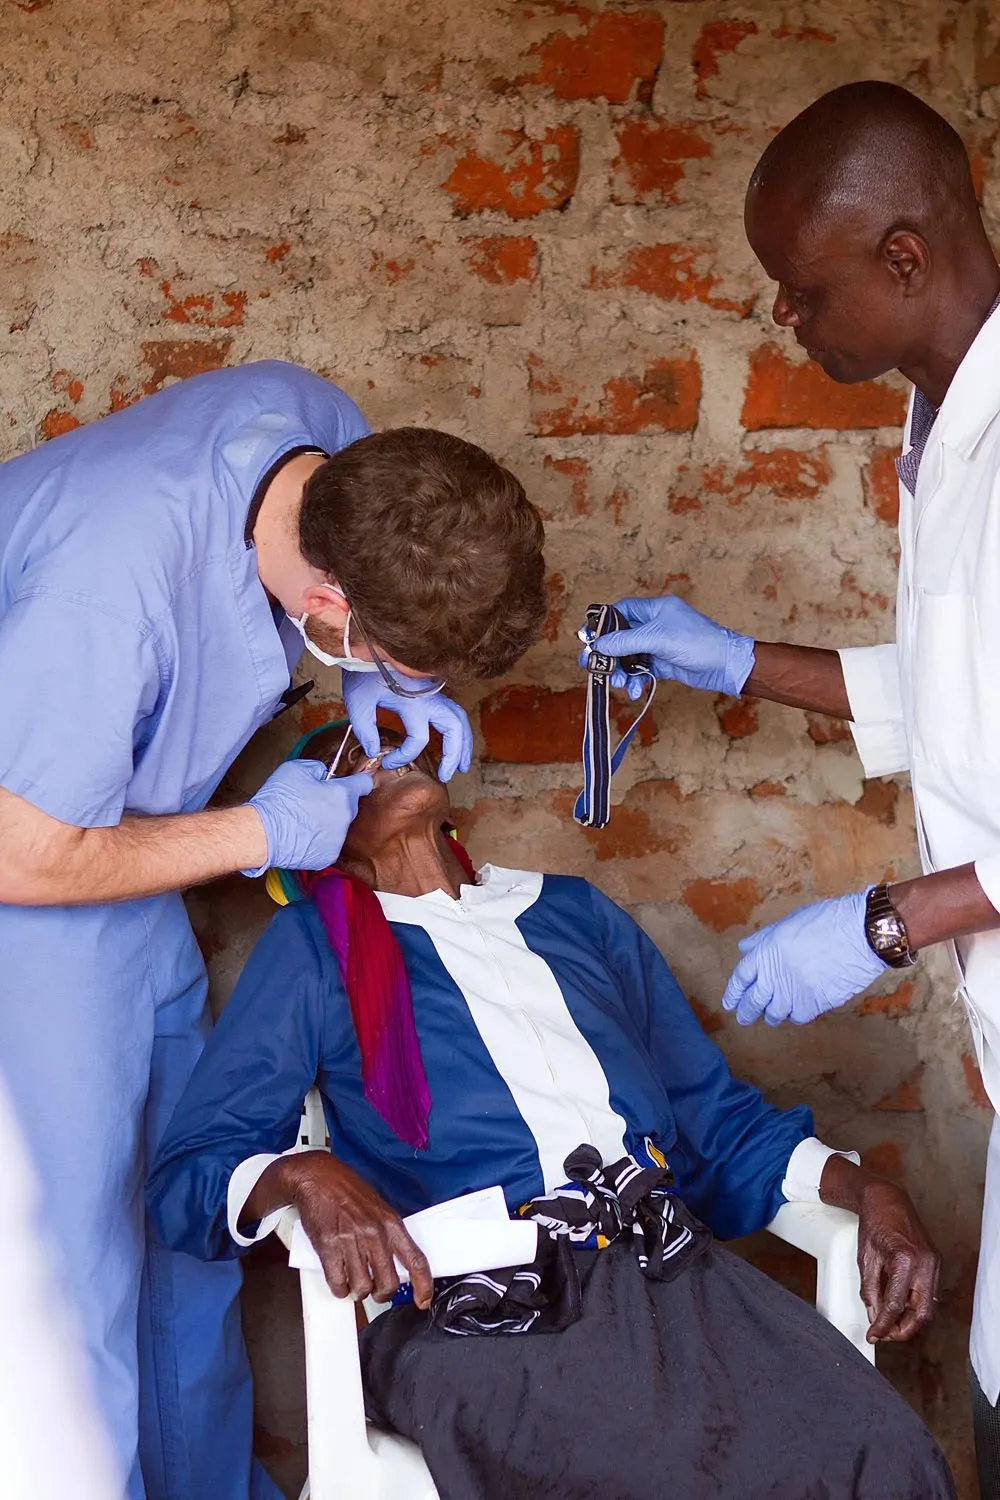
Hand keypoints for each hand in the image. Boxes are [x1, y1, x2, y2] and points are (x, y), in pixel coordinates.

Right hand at [245, 761, 371, 873]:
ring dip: (326, 822)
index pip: (364, 783)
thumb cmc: (277, 801)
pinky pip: (327, 844)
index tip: (356, 781)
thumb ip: (318, 768)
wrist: (262, 834)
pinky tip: (300, 835)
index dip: (358, 780)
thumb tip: (324, 774)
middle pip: (349, 806)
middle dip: (335, 802)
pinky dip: (317, 840)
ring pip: (337, 826)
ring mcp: (338, 840)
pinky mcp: (328, 857)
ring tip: (302, 820)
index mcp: (342, 795)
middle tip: (312, 801)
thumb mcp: (297, 768)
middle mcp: (345, 818)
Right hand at [284, 1152, 433, 1307]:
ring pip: (362, 1287)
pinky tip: (339, 1280)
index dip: (423, 1286)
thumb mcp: (378, 1208)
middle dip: (382, 1293)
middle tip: (376, 1290)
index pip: (416, 1260)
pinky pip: (338, 1283)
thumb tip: (397, 1262)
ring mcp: (351, 1241)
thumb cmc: (347, 1190)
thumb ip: (389, 1234)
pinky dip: (339, 1288)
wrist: (317, 1177)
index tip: (423, 1300)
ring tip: (354, 1281)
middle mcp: (374, 1233)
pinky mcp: (328, 1247)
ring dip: (358, 1291)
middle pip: (388, 1282)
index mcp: (390, 1223)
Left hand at [342, 670, 472, 782]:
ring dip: (463, 744)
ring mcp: (433, 694)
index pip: (418, 739)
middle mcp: (429, 698)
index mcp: (413, 702)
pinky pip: (454, 713)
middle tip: (446, 776)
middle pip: (454, 729)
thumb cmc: (362, 672)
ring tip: (461, 766)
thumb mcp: (358, 702)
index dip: (403, 757)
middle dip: (453, 755)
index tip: (386, 763)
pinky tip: (455, 743)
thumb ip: (365, 729)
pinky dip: (459, 730)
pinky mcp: (431, 693)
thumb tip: (374, 752)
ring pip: (460, 720)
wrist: (367, 648)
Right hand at [583, 595, 755, 701]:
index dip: (604, 623)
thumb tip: (597, 644)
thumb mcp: (656, 638)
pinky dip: (636, 680)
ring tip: (620, 684)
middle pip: (622, 637)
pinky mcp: (664, 663)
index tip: (588, 637)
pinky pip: (642, 671)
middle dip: (609, 654)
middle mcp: (655, 625)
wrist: (725, 665)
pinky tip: (636, 691)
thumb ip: (625, 641)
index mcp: (655, 609)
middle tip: (594, 667)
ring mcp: (659, 645)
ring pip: (630, 657)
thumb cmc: (696, 642)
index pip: (621, 610)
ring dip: (622, 672)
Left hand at [721, 889, 885, 1025]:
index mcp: (765, 952)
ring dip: (772, 1015)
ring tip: (771, 1016)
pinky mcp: (814, 1004)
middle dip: (746, 1012)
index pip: (741, 978)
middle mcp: (774, 975)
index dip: (733, 992)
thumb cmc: (826, 921)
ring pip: (775, 1013)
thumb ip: (763, 939)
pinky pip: (798, 1017)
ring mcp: (794, 991)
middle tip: (744, 1018)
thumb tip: (745, 948)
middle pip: (753, 1001)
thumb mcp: (788, 923)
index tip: (730, 1002)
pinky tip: (797, 1011)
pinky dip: (795, 1015)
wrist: (860, 934)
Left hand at [856, 1180, 939, 1341]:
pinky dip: (914, 1303)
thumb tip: (874, 1315)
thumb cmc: (875, 1223)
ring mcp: (933, 1263)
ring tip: (889, 1322)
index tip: (874, 1334)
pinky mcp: (935, 1262)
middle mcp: (924, 1263)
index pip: (895, 1305)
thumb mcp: (865, 1258)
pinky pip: (928, 1292)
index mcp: (905, 1260)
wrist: (887, 1200)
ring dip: (910, 1319)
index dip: (883, 1325)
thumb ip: (870, 1290)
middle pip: (920, 1313)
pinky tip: (900, 1306)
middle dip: (903, 1330)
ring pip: (927, 1306)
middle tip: (884, 1334)